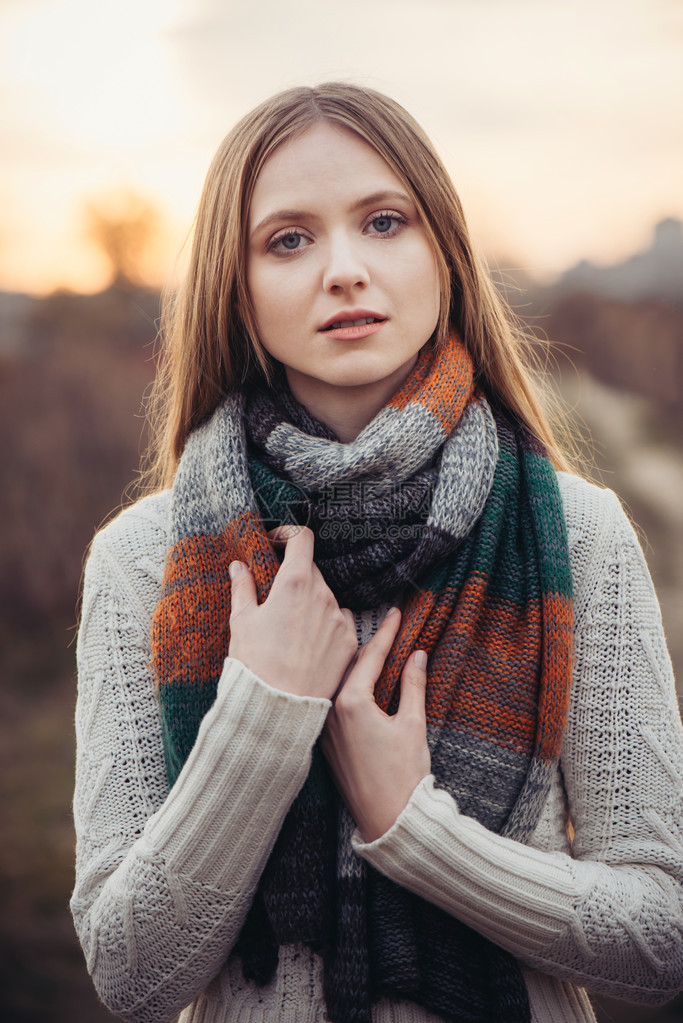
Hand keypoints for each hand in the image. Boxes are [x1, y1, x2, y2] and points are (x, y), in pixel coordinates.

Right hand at [227, 525, 357, 699]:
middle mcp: (323, 595)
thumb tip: (238, 566)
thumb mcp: (242, 621)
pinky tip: (309, 643)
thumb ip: (242, 587)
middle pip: (312, 570)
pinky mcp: (350, 642)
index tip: (276, 543)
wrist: (279, 706)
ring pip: (326, 596)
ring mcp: (339, 619)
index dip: (288, 535)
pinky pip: (341, 620)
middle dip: (294, 576)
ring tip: (290, 629)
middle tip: (275, 596)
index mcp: (294, 582)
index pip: (302, 538)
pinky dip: (327, 623)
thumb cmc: (255, 663)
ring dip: (311, 601)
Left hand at [321, 607, 430, 841]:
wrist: (389, 821)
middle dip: (355, 639)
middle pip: (345, 665)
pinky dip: (339, 685)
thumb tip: (417, 655)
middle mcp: (331, 712)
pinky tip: (346, 679)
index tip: (396, 612)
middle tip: (360, 613)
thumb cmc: (404, 776)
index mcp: (353, 703)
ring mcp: (324, 728)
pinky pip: (329, 703)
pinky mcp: (324, 743)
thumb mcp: (413, 725)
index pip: (370, 656)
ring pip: (333, 683)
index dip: (386, 633)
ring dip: (343, 661)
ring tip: (348, 636)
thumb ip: (413, 686)